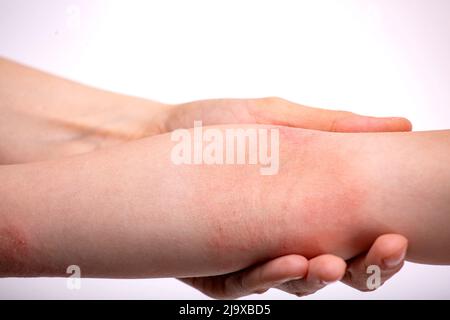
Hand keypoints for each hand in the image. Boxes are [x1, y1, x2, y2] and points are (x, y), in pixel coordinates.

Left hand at [168, 98, 409, 298]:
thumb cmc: (215, 128)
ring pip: (293, 284)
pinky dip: (266, 277)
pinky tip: (286, 262)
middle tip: (383, 249)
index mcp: (304, 209)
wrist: (155, 136)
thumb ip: (332, 128)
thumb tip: (400, 126)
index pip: (354, 240)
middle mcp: (282, 238)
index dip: (381, 247)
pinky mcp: (215, 269)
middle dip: (363, 268)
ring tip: (330, 261)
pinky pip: (244, 283)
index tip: (400, 234)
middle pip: (333, 270)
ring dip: (315, 277)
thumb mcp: (276, 118)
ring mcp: (250, 256)